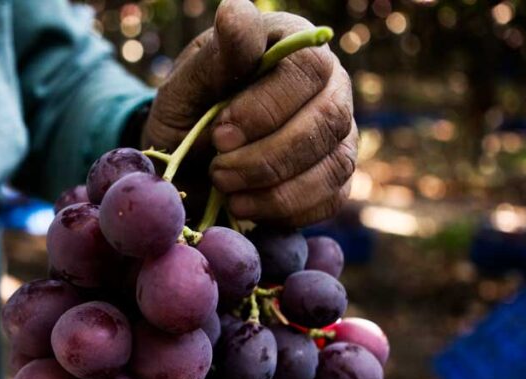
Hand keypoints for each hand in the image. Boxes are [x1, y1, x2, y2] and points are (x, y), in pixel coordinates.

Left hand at [142, 0, 357, 227]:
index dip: (266, 108)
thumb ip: (215, 57)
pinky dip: (284, 210)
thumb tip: (235, 10)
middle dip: (267, 156)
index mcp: (293, 44)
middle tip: (218, 169)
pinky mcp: (336, 176)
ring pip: (333, 164)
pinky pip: (331, 199)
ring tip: (226, 188)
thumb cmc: (189, 113)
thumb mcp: (186, 86)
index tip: (220, 132)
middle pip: (328, 120)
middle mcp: (329, 84)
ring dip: (274, 188)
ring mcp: (339, 132)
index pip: (308, 68)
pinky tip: (245, 206)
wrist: (187, 164)